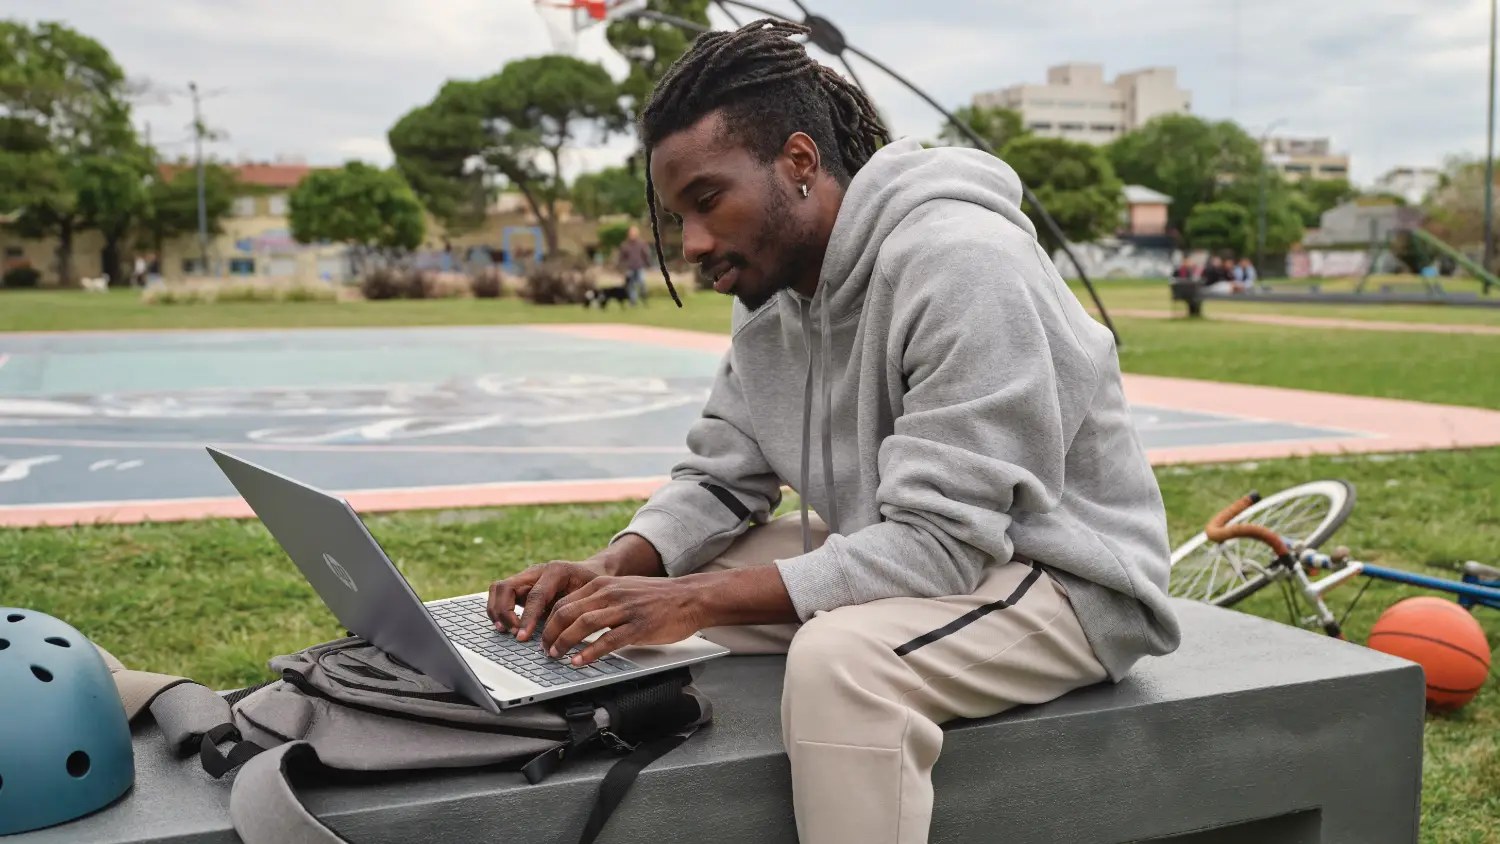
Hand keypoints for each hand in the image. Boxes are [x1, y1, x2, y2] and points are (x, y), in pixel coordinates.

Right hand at [486, 561, 601, 641]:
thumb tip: (565, 635)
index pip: (535, 595)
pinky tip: (505, 625)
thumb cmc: (594, 585)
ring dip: (497, 610)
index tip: (523, 636)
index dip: (527, 618)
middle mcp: (537, 571)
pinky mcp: (522, 585)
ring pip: (499, 588)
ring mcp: (527, 576)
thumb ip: (576, 610)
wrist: (593, 572)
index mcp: (556, 571)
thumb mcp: (591, 595)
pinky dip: (498, 609)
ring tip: (505, 630)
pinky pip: (501, 594)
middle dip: (505, 612)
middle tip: (513, 633)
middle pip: (507, 587)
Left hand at [542, 576, 706, 665]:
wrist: (690, 597)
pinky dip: (589, 652)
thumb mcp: (624, 589)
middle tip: (544, 649)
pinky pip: (608, 640)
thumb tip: (577, 617)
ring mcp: (625, 609)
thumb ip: (602, 600)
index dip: (548, 621)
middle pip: (568, 612)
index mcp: (604, 584)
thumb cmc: (658, 598)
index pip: (565, 601)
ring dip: (564, 642)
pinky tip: (580, 661)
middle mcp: (611, 593)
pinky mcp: (639, 626)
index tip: (542, 636)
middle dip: (550, 633)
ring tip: (556, 656)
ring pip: (583, 624)